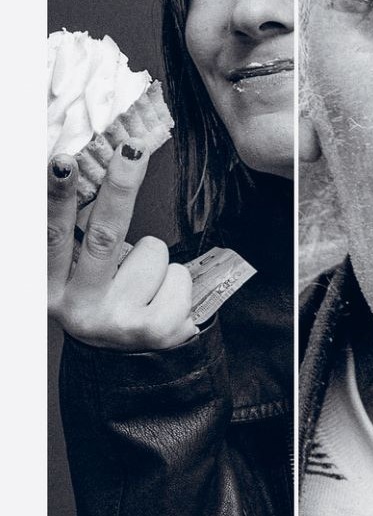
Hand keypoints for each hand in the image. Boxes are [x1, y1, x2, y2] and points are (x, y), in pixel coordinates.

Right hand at [48, 143, 194, 350]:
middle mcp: (77, 309)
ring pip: (152, 250)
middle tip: (132, 149)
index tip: (63, 161)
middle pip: (102, 236)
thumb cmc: (104, 305)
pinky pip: (179, 274)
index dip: (56, 198)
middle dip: (120, 187)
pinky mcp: (156, 329)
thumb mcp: (77, 280)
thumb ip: (78, 242)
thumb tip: (84, 174)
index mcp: (50, 290)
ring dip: (155, 257)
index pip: (50, 237)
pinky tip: (161, 301)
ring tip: (141, 284)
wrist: (128, 365)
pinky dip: (177, 280)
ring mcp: (118, 321)